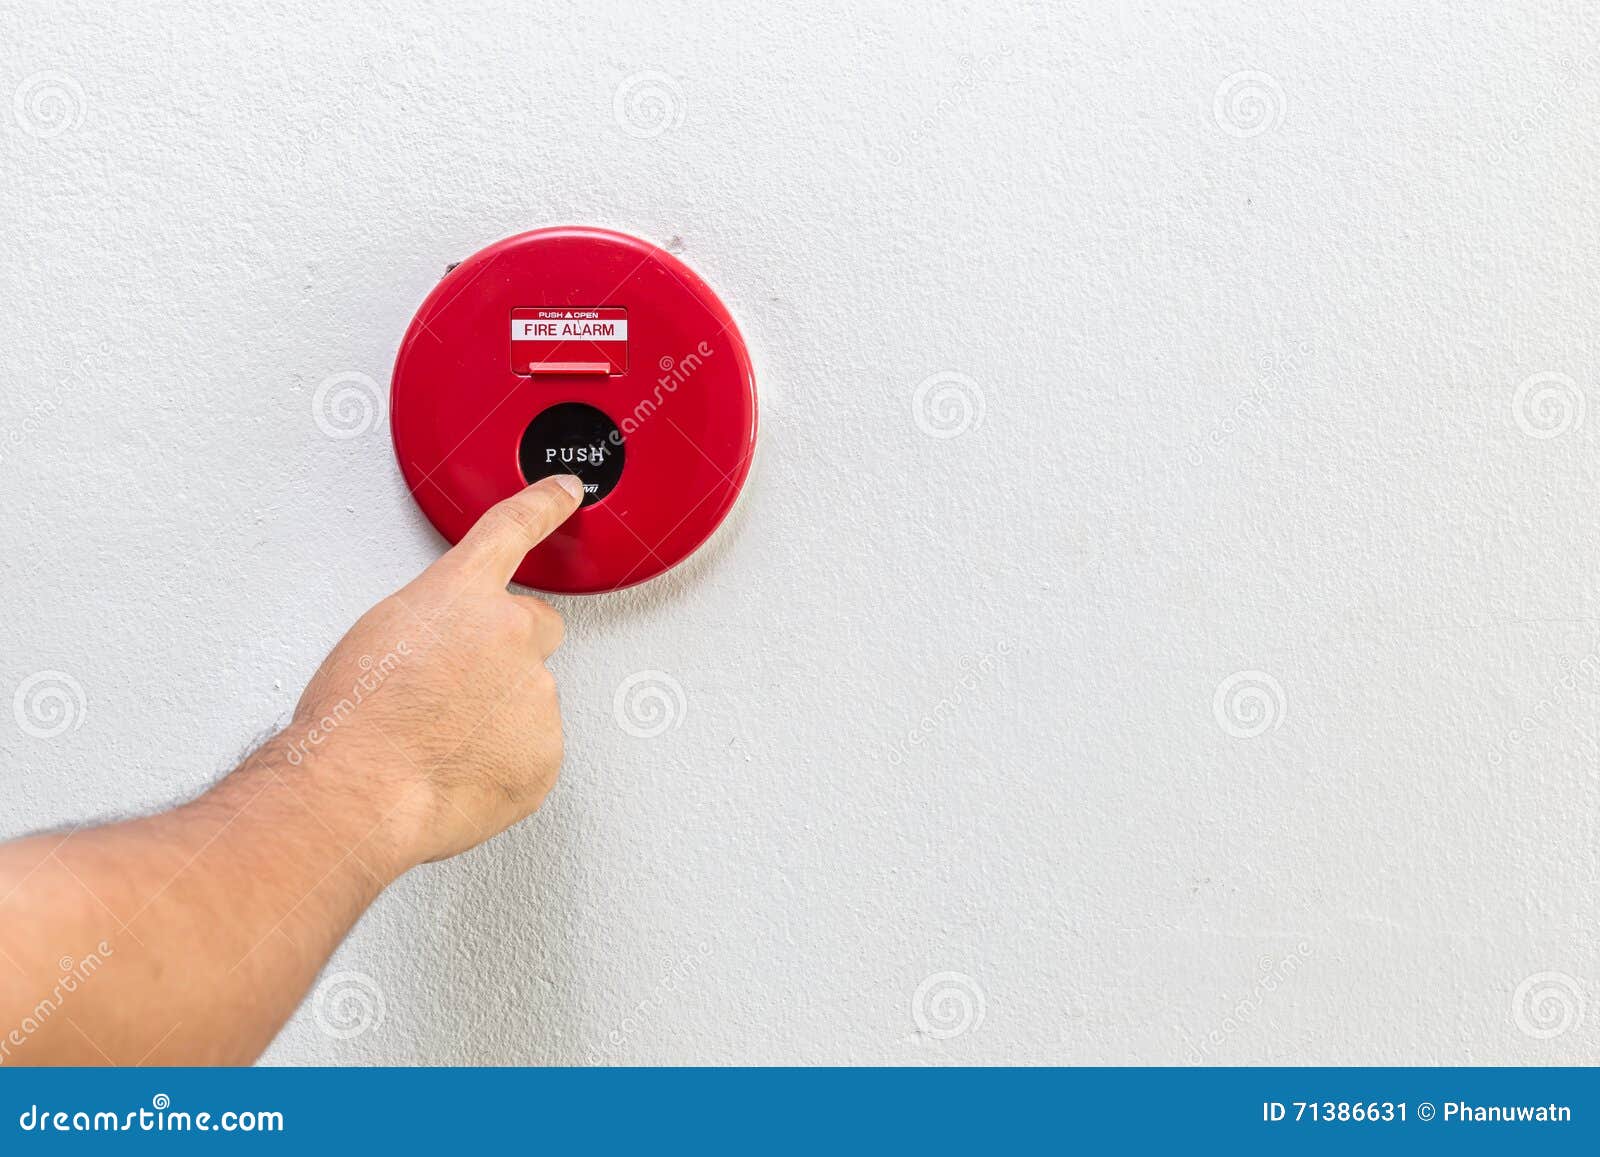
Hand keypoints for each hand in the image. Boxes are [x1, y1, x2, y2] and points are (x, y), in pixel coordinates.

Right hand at [284, 474, 583, 870]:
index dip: (542, 507)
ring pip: (529, 698)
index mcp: (460, 595)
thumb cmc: (352, 722)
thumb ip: (431, 627)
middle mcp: (511, 634)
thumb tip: (445, 655)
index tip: (565, 492)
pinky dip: (504, 763)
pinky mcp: (547, 751)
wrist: (361, 791)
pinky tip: (460, 772)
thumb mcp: (376, 639)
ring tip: (440, 743)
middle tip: (458, 690)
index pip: (511, 530)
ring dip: (498, 715)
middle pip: (535, 629)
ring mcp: (536, 693)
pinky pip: (532, 751)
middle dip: (508, 651)